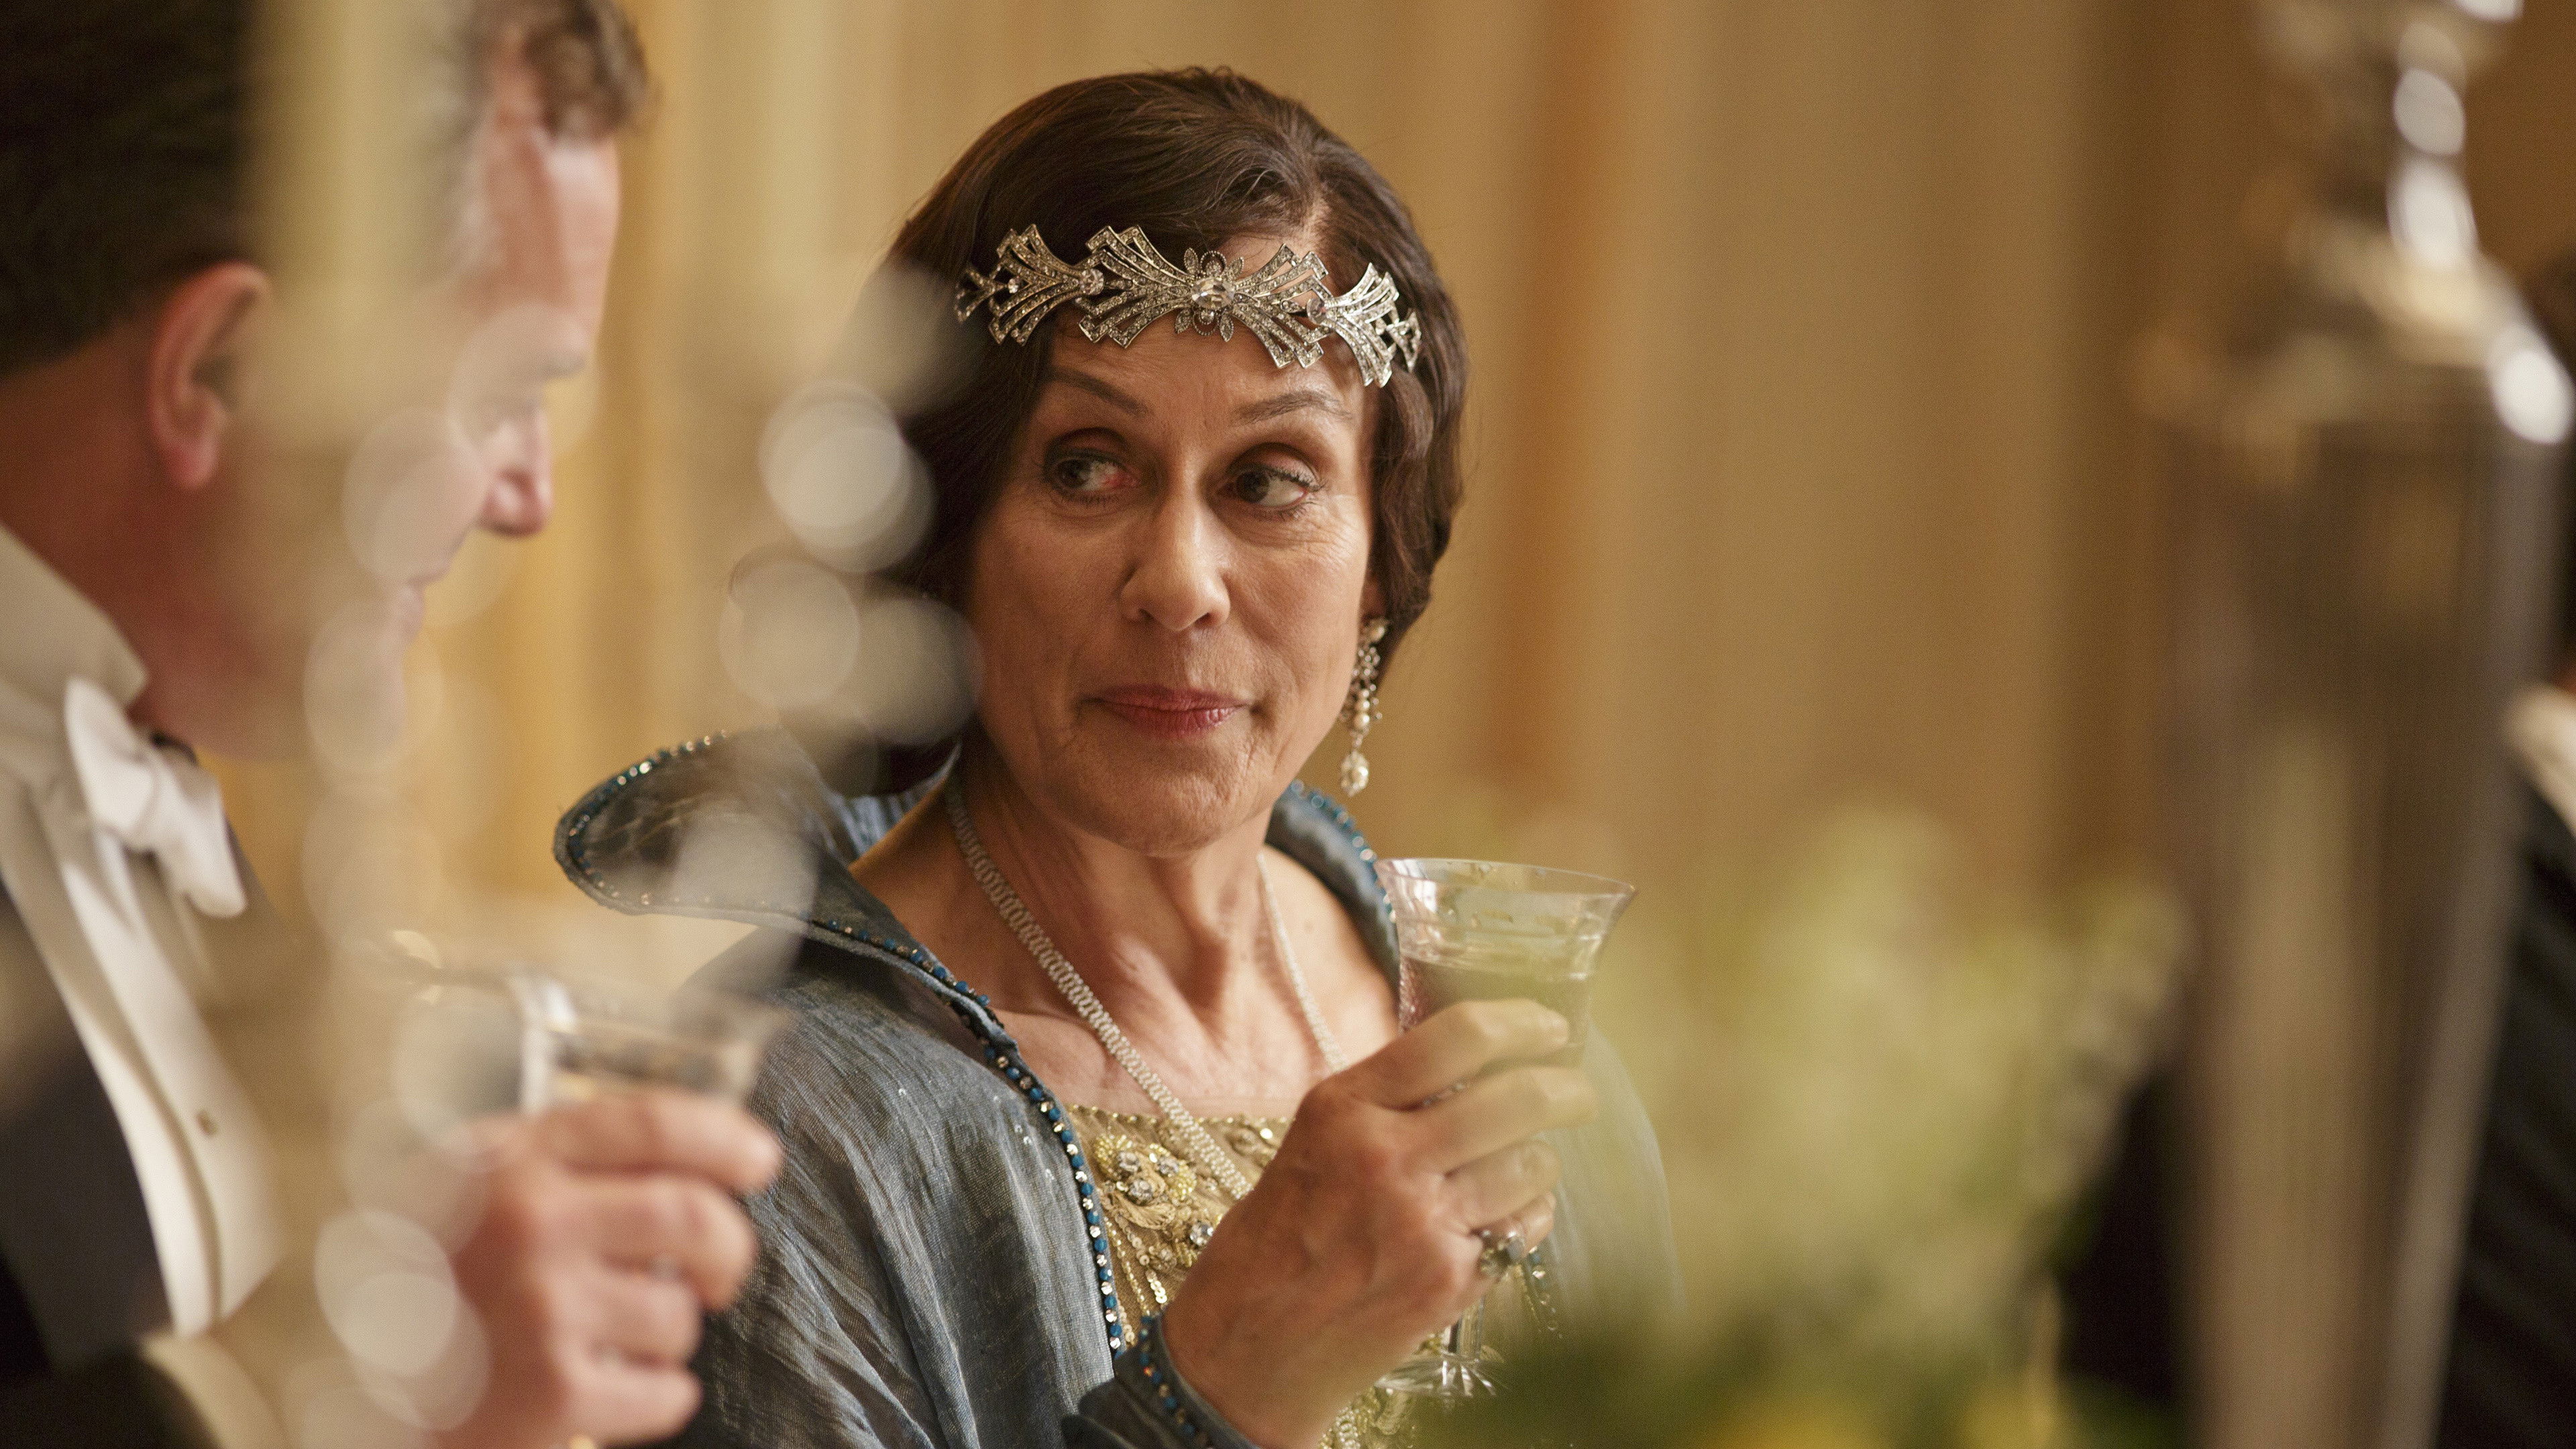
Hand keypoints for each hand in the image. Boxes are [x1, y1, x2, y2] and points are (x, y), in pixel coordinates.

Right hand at [436, 1089, 781, 1448]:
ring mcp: (542, 1309)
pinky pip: (665, 1392)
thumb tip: (683, 1147)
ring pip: (678, 1313)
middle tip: (721, 1271)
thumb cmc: (415, 1287)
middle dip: (728, 1247)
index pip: (651, 1123)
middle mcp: (529, 1224)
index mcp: (509, 1161)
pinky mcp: (553, 1393)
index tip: (758, 1160)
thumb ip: (555, 1159)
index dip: (723, 1138)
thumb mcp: (463, 1189)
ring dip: (671, 1332)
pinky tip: (617, 1391)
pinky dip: (660, 1397)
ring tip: (623, 1340)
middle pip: (692, 1215)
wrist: (340, 1397)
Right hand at [1159, 1000, 1596, 1447]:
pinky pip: (1525, 1227)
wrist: (1248, 1348)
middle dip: (1567, 1091)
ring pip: (1533, 1164)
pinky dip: (1525, 1219)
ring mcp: (1421, 1221)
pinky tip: (1495, 1224)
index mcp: (1343, 1107)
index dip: (1521, 1022)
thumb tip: (1470, 1063)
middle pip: (1518, 1097)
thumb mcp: (1313, 1142)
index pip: (1458, 1035)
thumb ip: (1383, 1102)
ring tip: (1516, 1171)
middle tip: (1577, 1095)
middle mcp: (1385, 1156)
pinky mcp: (1448, 1281)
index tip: (1548, 1027)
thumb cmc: (1277, 1241)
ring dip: (1538, 1163)